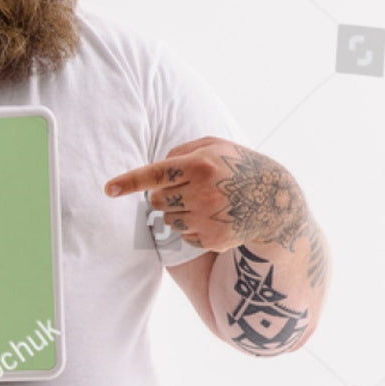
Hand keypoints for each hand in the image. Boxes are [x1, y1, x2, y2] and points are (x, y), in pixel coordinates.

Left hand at [103, 136, 306, 251]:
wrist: (276, 202)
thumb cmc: (240, 167)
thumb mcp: (216, 146)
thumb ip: (182, 150)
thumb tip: (156, 168)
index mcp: (201, 165)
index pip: (156, 173)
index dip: (130, 181)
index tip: (108, 189)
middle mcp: (203, 193)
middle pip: (156, 200)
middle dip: (163, 195)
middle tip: (186, 190)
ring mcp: (208, 219)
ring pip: (167, 219)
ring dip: (176, 211)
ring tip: (204, 203)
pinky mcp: (213, 239)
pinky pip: (182, 235)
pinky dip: (190, 227)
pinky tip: (212, 218)